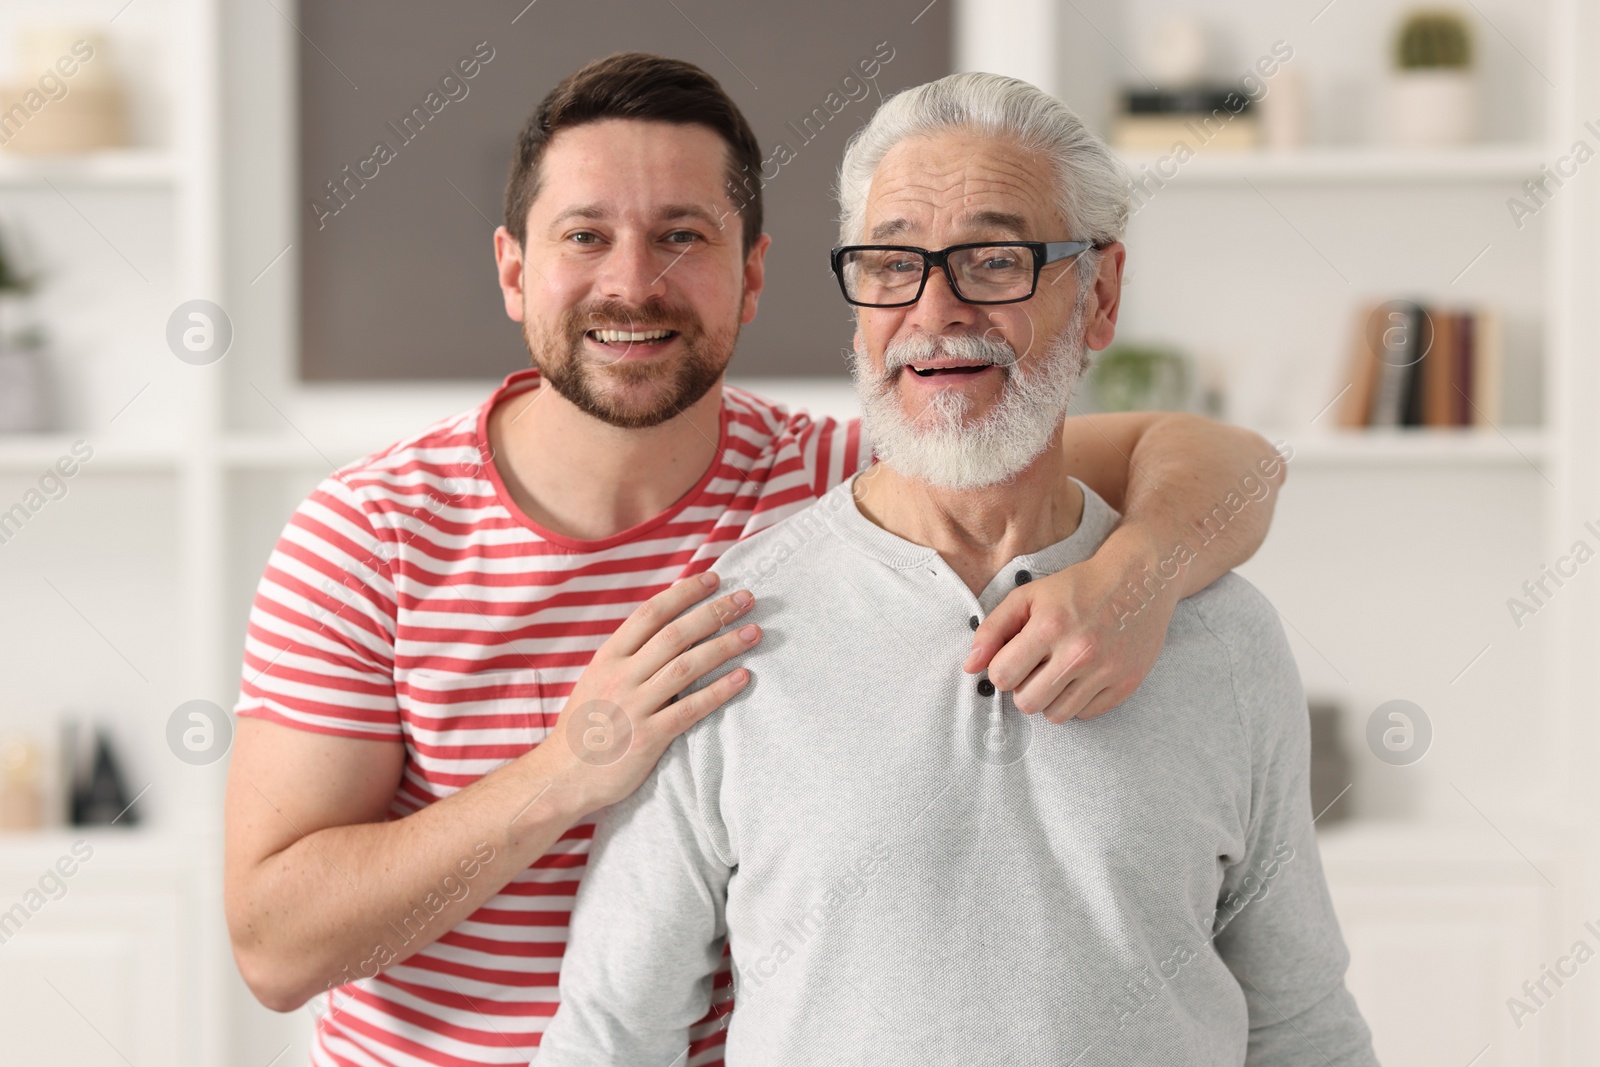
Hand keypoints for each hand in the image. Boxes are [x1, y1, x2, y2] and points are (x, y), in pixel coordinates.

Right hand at [543, 572, 758, 815]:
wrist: (562, 777)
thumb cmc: (585, 727)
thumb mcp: (597, 680)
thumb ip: (628, 656)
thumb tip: (668, 628)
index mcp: (608, 657)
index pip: (650, 613)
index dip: (684, 592)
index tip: (713, 579)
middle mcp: (621, 676)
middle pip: (675, 634)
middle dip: (714, 612)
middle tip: (746, 598)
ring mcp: (635, 706)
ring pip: (687, 666)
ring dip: (725, 645)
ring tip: (754, 632)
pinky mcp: (649, 737)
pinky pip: (691, 709)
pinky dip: (720, 691)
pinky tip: (743, 677)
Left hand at [962, 547, 1175, 722]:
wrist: (1139, 579)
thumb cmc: (1077, 587)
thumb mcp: (1028, 596)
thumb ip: (992, 629)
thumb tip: (969, 667)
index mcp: (1049, 626)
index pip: (1002, 676)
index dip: (1002, 669)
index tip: (1014, 658)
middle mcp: (1079, 652)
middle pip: (1027, 703)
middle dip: (1024, 688)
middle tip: (1036, 667)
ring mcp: (1106, 671)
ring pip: (1055, 716)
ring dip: (1050, 698)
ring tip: (1058, 673)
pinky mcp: (1126, 684)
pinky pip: (1085, 714)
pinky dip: (1078, 701)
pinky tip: (1082, 676)